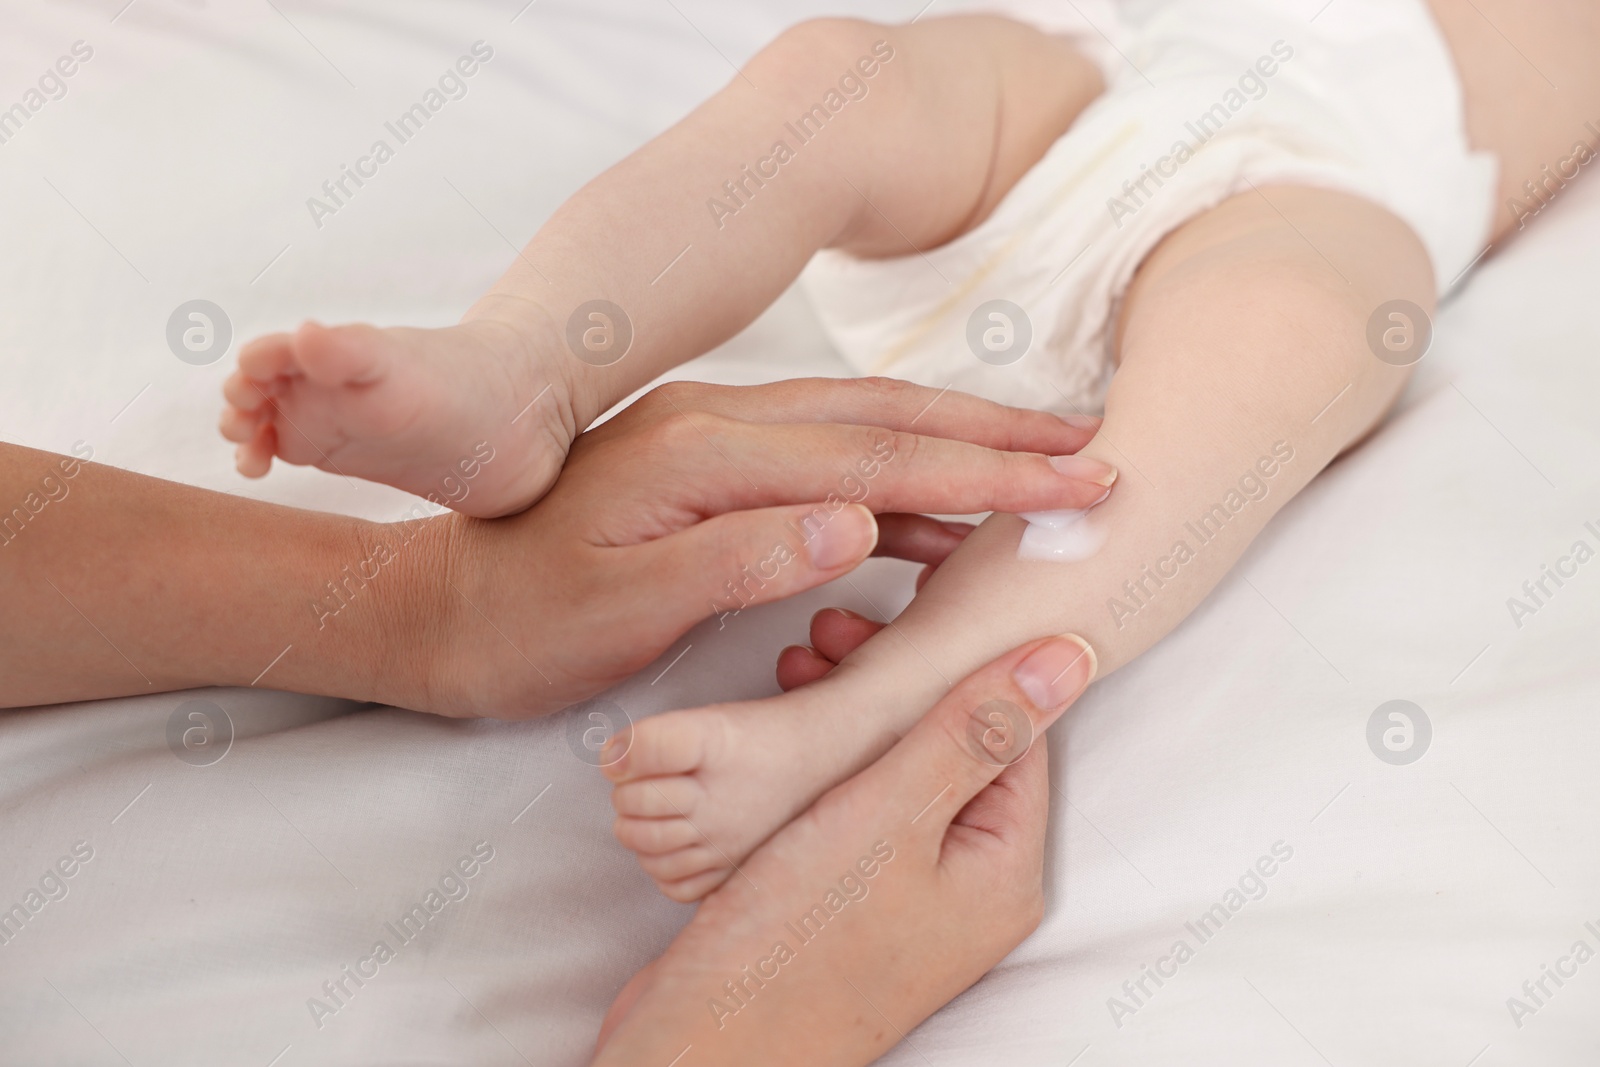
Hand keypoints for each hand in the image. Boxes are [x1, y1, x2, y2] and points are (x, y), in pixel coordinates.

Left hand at [417, 378, 1112, 716]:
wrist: (440, 604)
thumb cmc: (523, 620)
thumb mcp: (622, 605)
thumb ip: (740, 557)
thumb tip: (859, 523)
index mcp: (702, 454)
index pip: (870, 461)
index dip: (978, 473)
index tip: (1070, 480)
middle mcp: (717, 425)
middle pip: (884, 419)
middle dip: (995, 436)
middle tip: (1092, 448)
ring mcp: (716, 437)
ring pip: (864, 429)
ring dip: (957, 445)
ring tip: (1045, 465)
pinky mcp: (714, 463)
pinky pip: (830, 457)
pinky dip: (900, 478)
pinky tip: (939, 515)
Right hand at [591, 631, 1097, 1065]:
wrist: (704, 1042)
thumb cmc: (797, 947)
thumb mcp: (892, 816)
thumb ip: (975, 730)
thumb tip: (1067, 659)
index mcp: (1002, 869)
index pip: (1017, 732)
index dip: (967, 658)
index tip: (915, 607)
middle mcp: (966, 884)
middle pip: (957, 745)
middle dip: (898, 679)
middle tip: (833, 635)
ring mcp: (908, 895)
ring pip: (900, 768)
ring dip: (855, 711)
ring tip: (799, 664)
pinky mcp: (851, 898)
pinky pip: (859, 802)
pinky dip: (828, 756)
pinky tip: (782, 723)